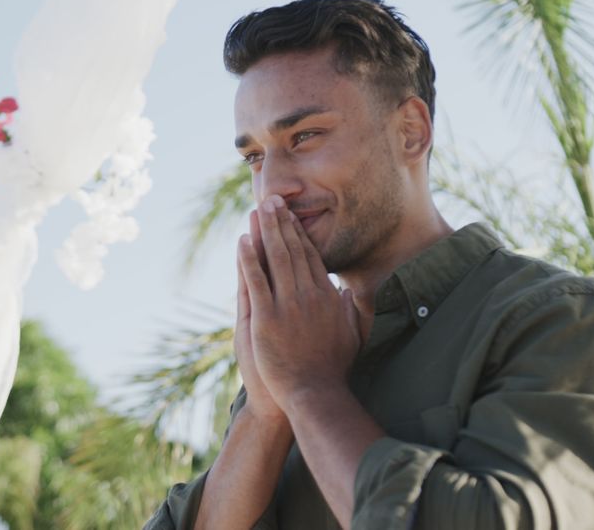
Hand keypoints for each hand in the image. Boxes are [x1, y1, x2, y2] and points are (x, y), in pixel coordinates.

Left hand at [238, 195, 361, 413]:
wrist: (315, 392)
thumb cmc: (333, 368)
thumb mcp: (351, 334)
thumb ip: (350, 310)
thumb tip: (351, 292)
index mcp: (326, 296)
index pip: (310, 257)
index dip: (299, 234)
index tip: (291, 216)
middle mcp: (308, 295)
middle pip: (292, 250)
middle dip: (282, 222)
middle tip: (273, 200)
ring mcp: (286, 305)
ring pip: (275, 258)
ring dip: (266, 231)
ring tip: (259, 209)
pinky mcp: (266, 318)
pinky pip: (255, 281)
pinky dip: (248, 259)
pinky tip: (242, 241)